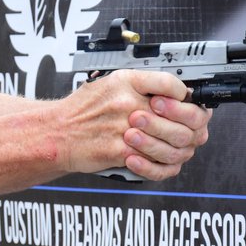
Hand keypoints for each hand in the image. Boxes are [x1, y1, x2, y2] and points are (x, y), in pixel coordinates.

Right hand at [57, 70, 211, 179]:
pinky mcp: (119, 151)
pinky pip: (153, 162)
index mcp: (126, 81)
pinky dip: (159, 164)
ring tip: (172, 146)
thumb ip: (140, 86)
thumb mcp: (109, 84)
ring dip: (176, 147)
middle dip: (189, 126)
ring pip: (171, 142)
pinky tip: (155, 159)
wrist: (56, 133)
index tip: (186, 102)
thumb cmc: (82, 111)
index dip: (185, 96)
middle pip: (178, 116)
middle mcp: (126, 102)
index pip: (170, 84)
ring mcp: (124, 128)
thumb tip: (174, 93)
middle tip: (188, 130)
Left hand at [123, 88, 212, 179]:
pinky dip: (145, 167)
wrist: (105, 118)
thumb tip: (179, 90)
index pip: (195, 115)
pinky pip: (160, 172)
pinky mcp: (165, 167)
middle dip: (158, 126)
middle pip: (183, 135)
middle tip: (136, 117)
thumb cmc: (125, 98)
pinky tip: (131, 158)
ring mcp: (179, 152)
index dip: (177, 110)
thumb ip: (163, 83)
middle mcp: (189, 133)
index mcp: (192, 111)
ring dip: (149, 145)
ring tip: (129, 135)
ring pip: (171, 154)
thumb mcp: (139, 81)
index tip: (155, 102)